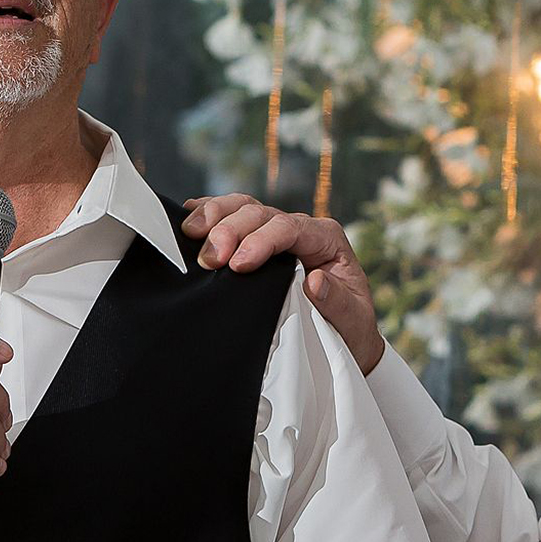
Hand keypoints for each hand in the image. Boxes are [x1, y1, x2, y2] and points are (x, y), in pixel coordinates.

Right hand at [181, 194, 385, 372]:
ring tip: (191, 232)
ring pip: (242, 206)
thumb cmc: (348, 325)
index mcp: (326, 239)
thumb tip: (314, 281)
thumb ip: (336, 301)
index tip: (239, 264)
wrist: (343, 334)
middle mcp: (301, 228)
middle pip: (260, 212)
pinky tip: (188, 218)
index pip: (290, 227)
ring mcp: (276, 231)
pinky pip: (231, 215)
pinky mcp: (256, 239)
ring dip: (214, 216)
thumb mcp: (351, 319)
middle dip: (231, 229)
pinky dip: (208, 213)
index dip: (261, 241)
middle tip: (210, 258)